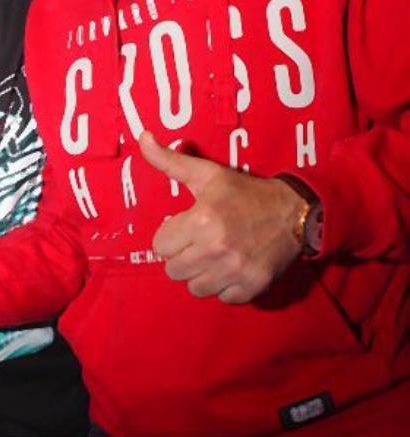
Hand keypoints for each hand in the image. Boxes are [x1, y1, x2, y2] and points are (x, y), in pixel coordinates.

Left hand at [140, 132, 302, 302]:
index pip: (160, 246)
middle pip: (174, 270)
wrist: (294, 210)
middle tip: (200, 242)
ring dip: (202, 274)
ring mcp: (235, 269)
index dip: (172, 236)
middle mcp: (216, 248)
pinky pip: (223, 298)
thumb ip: (170, 160)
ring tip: (215, 255)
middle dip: (184, 256)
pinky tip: (232, 267)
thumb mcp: (207, 173)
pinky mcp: (252, 285)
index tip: (187, 228)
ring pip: (196, 288)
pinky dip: (226, 286)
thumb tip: (143, 138)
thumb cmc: (245, 192)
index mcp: (201, 219)